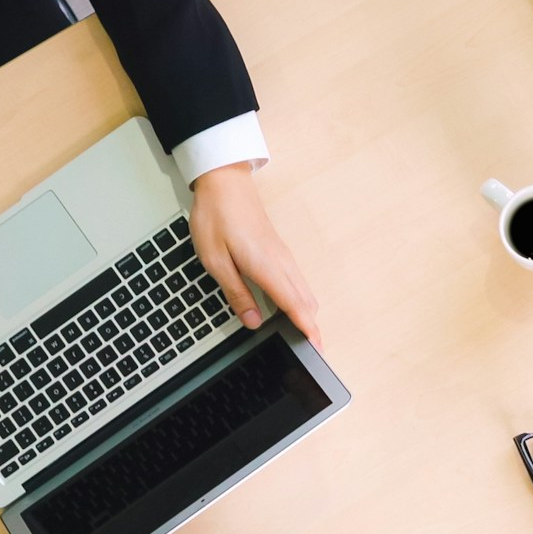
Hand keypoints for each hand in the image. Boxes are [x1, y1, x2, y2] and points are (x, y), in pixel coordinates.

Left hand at [189, 163, 321, 347]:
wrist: (224, 182)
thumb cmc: (217, 216)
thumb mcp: (215, 260)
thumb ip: (236, 293)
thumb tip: (252, 321)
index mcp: (267, 268)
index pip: (295, 306)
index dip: (307, 330)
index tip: (317, 349)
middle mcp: (282, 263)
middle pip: (306, 302)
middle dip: (312, 327)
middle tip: (311, 351)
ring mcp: (284, 256)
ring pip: (305, 292)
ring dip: (308, 314)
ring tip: (304, 335)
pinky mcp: (280, 252)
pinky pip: (298, 281)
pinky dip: (301, 300)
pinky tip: (292, 308)